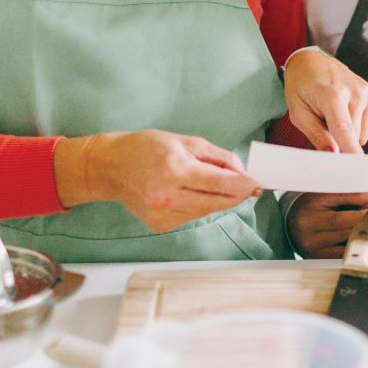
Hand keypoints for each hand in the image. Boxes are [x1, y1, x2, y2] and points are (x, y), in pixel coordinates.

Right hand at [54, 130, 260, 232]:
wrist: (110, 167)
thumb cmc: (147, 148)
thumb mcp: (185, 142)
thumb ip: (217, 157)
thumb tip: (242, 172)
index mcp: (174, 170)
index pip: (219, 183)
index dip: (243, 185)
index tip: (257, 184)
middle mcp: (167, 196)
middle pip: (216, 202)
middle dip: (236, 195)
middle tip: (250, 188)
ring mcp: (162, 214)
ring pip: (205, 211)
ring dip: (218, 200)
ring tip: (218, 185)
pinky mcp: (159, 225)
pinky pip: (191, 216)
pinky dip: (200, 206)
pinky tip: (193, 193)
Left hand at [283, 49, 367, 153]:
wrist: (314, 63)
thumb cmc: (303, 89)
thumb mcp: (299, 113)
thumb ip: (316, 135)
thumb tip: (334, 154)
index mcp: (332, 94)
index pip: (345, 129)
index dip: (351, 151)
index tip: (358, 168)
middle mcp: (356, 92)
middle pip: (353, 137)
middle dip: (339, 140)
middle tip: (324, 122)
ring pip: (362, 136)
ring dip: (348, 133)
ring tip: (335, 113)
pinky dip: (357, 126)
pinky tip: (347, 111)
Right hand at [286, 192, 367, 257]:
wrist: (291, 222)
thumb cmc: (311, 206)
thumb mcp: (323, 196)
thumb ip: (345, 195)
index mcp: (309, 215)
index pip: (338, 217)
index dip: (359, 212)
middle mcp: (309, 236)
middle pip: (345, 231)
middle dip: (364, 222)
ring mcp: (313, 251)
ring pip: (346, 246)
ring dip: (363, 237)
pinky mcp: (318, 260)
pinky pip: (342, 258)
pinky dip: (356, 251)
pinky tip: (366, 247)